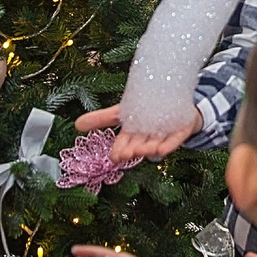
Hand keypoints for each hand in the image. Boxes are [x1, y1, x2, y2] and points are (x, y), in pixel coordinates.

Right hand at [74, 104, 197, 167]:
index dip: (119, 151)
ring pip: (156, 143)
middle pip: (139, 145)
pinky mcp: (180, 131)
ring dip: (149, 148)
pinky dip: (168, 144)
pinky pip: (174, 139)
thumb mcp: (121, 111)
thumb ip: (101, 118)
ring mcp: (164, 134)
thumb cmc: (146, 109)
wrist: (175, 98)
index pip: (123, 144)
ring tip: (143, 150)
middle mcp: (147, 137)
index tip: (114, 157)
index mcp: (133, 134)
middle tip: (126, 154)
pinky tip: (162, 149)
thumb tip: (76, 125)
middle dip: (132, 150)